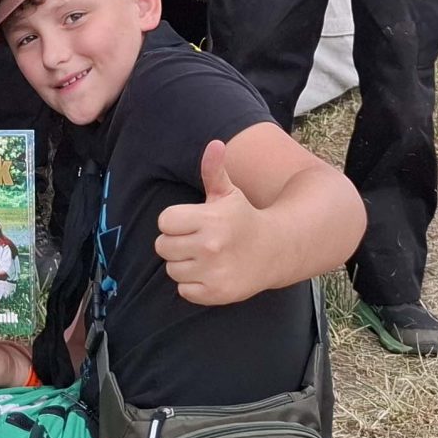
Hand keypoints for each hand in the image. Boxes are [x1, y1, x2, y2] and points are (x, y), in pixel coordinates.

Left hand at [154, 141, 270, 305]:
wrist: (274, 251)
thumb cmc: (243, 218)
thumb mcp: (229, 193)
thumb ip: (214, 169)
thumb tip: (214, 144)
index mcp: (210, 219)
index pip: (164, 221)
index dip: (175, 221)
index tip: (191, 222)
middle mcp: (211, 246)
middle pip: (162, 246)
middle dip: (176, 243)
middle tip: (197, 241)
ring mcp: (214, 271)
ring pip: (172, 269)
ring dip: (183, 264)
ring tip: (204, 257)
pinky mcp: (216, 293)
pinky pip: (183, 290)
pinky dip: (192, 285)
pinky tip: (210, 273)